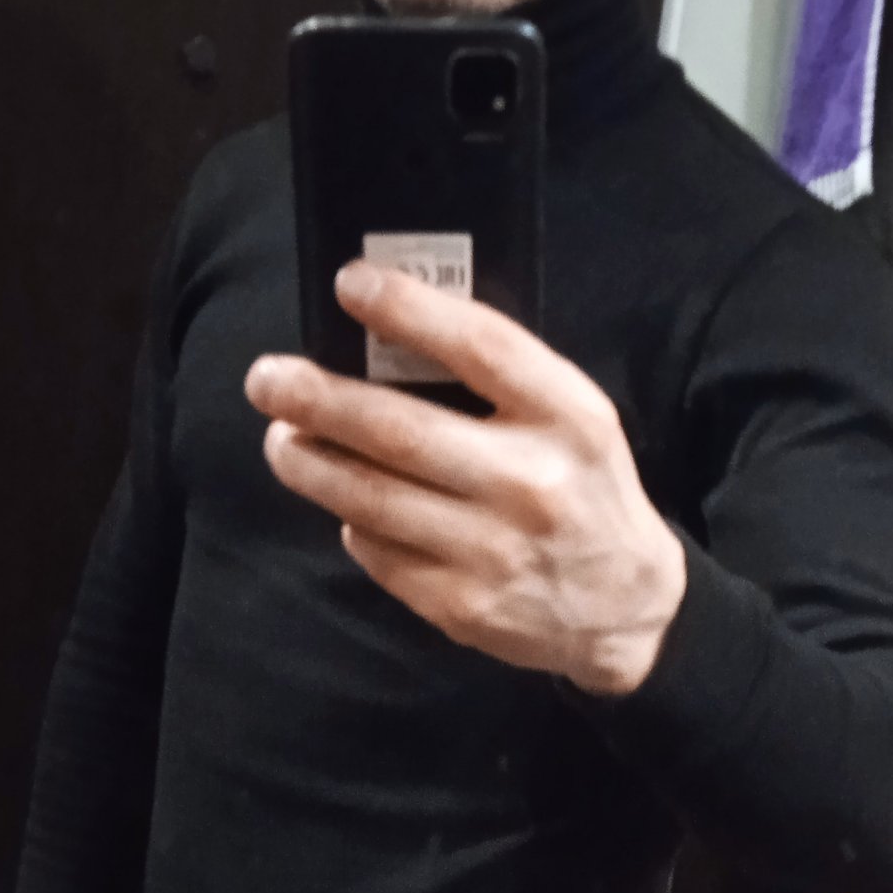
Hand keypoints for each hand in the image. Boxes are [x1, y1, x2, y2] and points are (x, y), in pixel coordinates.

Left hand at [245, 260, 686, 692]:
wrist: (626, 608)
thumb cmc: (582, 488)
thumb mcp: (572, 419)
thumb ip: (500, 381)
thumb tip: (383, 336)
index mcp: (570, 418)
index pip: (480, 348)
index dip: (408, 310)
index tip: (348, 284)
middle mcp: (532, 484)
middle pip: (398, 431)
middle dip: (316, 399)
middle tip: (265, 378)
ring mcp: (493, 551)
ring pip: (369, 499)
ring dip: (308, 463)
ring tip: (279, 438)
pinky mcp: (462, 606)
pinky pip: (378, 552)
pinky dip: (352, 522)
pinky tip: (346, 504)